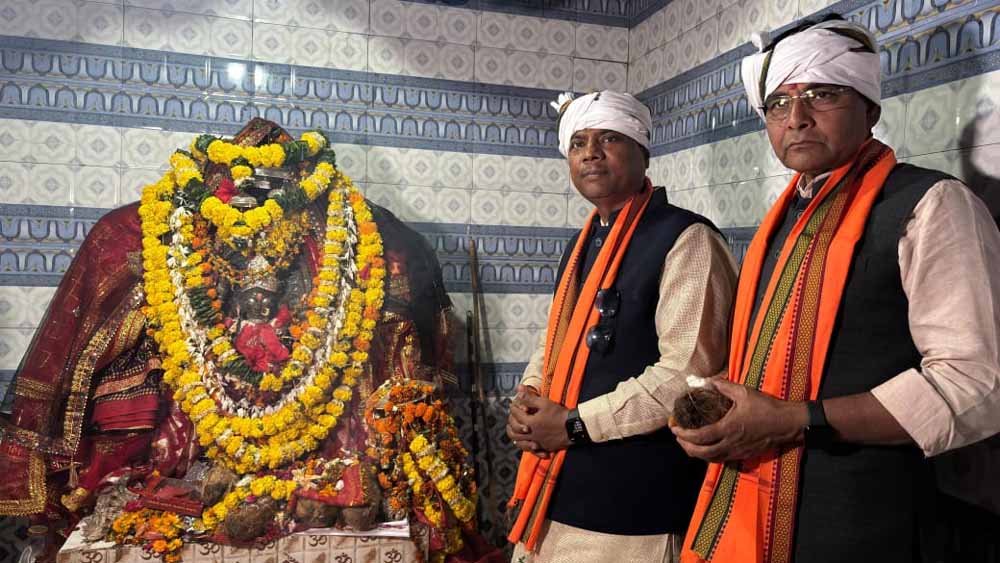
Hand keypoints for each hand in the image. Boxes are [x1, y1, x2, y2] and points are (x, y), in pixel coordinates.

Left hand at [511, 393, 571, 452]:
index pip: (516, 415)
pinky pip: (531, 450)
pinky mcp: (544, 447)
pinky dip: (527, 447)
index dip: (513, 408)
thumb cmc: (559, 414)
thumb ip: (530, 398)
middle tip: (511, 418)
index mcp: (530, 423)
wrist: (573, 427)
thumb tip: (519, 390)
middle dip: (511, 423)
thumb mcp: (544, 403)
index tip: (513, 404)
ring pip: (520, 443)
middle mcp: (531, 434)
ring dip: (515, 437)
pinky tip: (527, 444)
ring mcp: (537, 442)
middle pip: (514, 431)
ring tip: (514, 432)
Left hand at [669, 379, 807, 462]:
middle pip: (701, 453)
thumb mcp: (744, 392)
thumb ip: (724, 386)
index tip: (675, 428)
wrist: (787, 424)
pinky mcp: (744, 455)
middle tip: (678, 437)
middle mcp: (730, 444)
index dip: (683, 435)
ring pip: (711, 459)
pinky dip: (709, 456)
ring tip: (688, 443)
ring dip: (697, 453)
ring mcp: (737, 452)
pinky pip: (722, 459)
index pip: (699, 437)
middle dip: (686, 447)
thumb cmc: (766, 407)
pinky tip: (706, 447)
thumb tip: (708, 381)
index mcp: (728, 429)